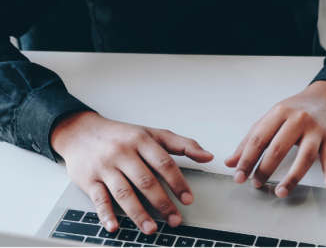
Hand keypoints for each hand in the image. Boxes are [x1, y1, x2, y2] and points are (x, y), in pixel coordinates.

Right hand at [51, 111, 213, 234]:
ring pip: (124, 192)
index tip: (188, 199)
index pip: (164, 163)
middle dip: (163, 203)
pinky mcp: (89, 180)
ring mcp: (105, 167)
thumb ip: (183, 145)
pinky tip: (115, 226)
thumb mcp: (153, 134)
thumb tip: (208, 156)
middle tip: (175, 219)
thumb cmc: (122, 135)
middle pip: (146, 181)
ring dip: (138, 213)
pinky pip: (98, 199)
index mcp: (142, 141)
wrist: (81, 132)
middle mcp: (123, 153)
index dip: (178, 182)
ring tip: (152, 229)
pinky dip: (106, 214)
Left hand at [225, 81, 325, 197]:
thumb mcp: (271, 118)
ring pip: (305, 156)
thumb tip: (231, 162)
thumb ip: (251, 139)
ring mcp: (316, 130)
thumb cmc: (296, 109)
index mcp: (279, 113)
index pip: (259, 139)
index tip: (239, 176)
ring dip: (292, 177)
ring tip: (280, 191)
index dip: (247, 159)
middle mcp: (298, 120)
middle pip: (279, 148)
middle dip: (265, 169)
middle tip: (256, 184)